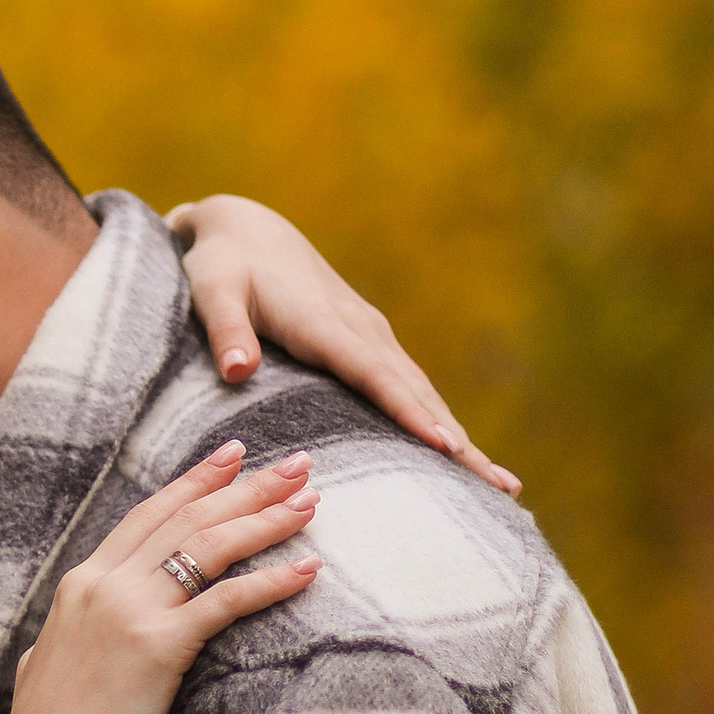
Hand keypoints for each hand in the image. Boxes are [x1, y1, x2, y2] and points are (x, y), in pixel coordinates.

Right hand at [0, 448, 319, 713]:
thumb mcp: (52, 660)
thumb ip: (76, 629)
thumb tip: (83, 624)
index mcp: (82, 582)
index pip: (149, 515)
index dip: (195, 482)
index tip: (234, 455)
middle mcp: (106, 585)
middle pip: (188, 519)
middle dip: (246, 487)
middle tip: (295, 465)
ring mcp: (131, 612)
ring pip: (209, 547)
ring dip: (265, 519)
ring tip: (309, 502)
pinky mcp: (160, 647)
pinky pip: (226, 602)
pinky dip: (270, 582)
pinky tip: (307, 569)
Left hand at [168, 195, 519, 495]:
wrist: (247, 225)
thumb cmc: (223, 262)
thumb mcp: (212, 290)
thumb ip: (225, 330)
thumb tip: (238, 370)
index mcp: (324, 323)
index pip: (374, 375)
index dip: (410, 412)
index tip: (446, 449)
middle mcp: (360, 329)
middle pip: (416, 392)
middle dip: (459, 440)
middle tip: (501, 487)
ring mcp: (371, 334)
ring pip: (423, 392)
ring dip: (462, 436)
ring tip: (501, 484)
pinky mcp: (370, 341)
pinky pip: (411, 387)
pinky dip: (438, 420)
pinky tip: (461, 455)